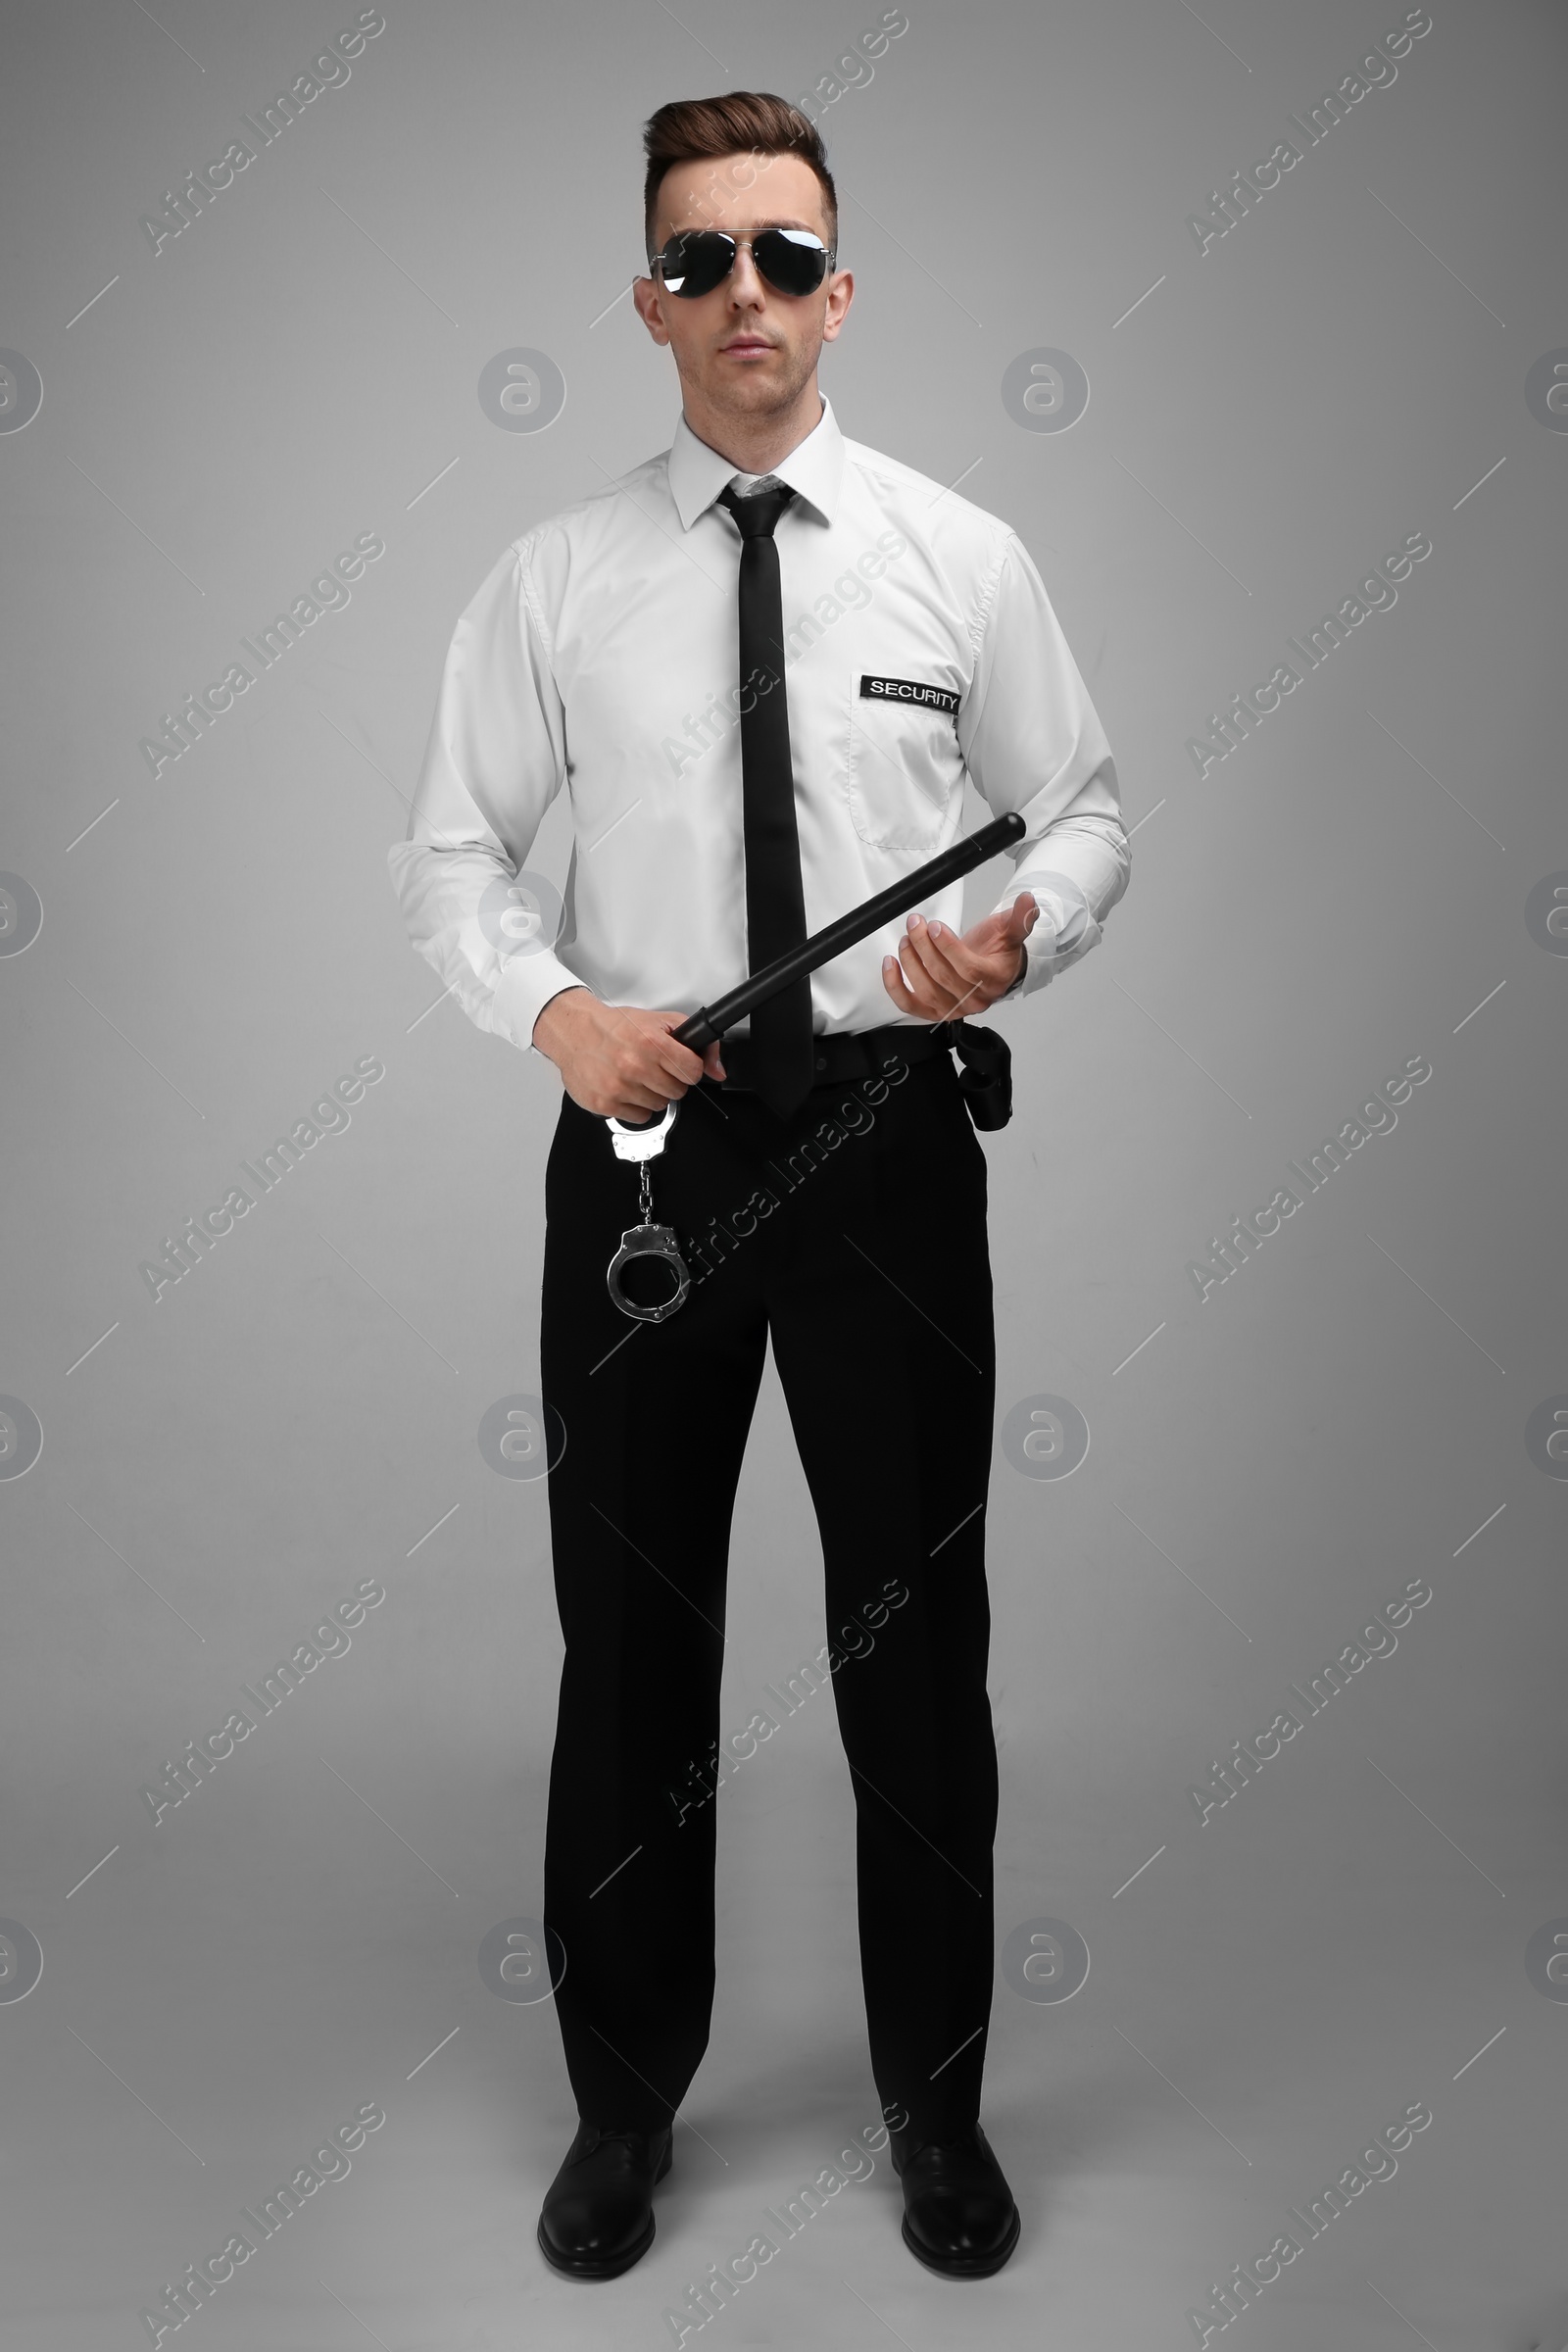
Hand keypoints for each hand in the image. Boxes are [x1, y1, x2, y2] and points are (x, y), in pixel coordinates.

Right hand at [531, 988, 725, 1119]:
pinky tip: (625, 1088)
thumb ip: (696, 1042)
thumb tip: (718, 1070)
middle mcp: (635, 1066)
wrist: (575, 1032)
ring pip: (659, 1106)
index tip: (679, 1065)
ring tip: (637, 1076)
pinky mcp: (605, 1104)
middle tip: (653, 1069)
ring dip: (652, 1094)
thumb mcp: (660, 1022)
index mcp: (652, 1043)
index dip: (688, 1068)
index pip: (693, 1072)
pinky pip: (639, 1117)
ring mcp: (619, 1087)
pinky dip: (635, 1106)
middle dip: (669, 1081)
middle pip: (678, 1092)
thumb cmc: (615, 1027)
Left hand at [881, 893, 1037, 1022]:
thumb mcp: (1010, 931)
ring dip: (910, 963)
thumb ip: (1020, 918)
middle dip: (924, 947)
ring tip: (905, 939)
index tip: (935, 927)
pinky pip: (911, 1005)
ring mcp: (954, 1009)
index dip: (948, 948)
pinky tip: (890, 964)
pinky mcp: (935, 1011)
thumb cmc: (998, 951)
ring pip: (926, 991)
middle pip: (943, 978)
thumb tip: (1029, 901)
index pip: (969, 970)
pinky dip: (895, 987)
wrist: (993, 968)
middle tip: (915, 924)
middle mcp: (975, 1000)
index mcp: (994, 980)